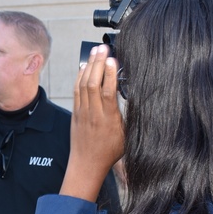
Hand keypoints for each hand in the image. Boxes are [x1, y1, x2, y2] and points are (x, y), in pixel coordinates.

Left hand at [60, 45, 124, 200]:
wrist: (86, 165)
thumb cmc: (109, 153)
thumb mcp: (126, 136)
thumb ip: (128, 116)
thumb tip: (137, 98)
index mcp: (108, 120)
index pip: (108, 93)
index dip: (110, 75)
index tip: (113, 60)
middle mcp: (94, 114)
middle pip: (93, 84)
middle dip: (97, 63)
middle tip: (102, 48)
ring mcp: (82, 113)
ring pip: (83, 85)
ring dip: (89, 66)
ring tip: (94, 51)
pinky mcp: (75, 113)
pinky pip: (76, 91)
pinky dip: (79, 77)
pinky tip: (84, 66)